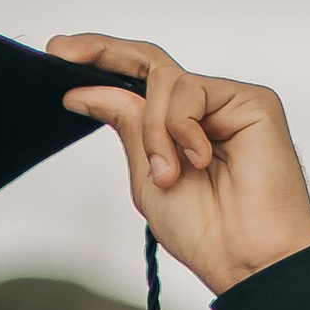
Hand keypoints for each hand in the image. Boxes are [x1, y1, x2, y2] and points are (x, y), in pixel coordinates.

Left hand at [47, 34, 309, 298]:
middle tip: (62, 52)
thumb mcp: (146, 176)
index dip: (99, 62)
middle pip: (148, 61)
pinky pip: (191, 91)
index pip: (136, 81)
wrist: (247, 257)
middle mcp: (203, 108)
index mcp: (177, 128)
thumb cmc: (207, 230)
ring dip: (154, 131)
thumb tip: (86, 90)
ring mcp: (227, 101)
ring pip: (164, 82)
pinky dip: (181, 129)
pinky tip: (197, 161)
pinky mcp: (252, 100)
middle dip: (101, 52)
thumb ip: (126, 127)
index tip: (57, 56)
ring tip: (168, 174)